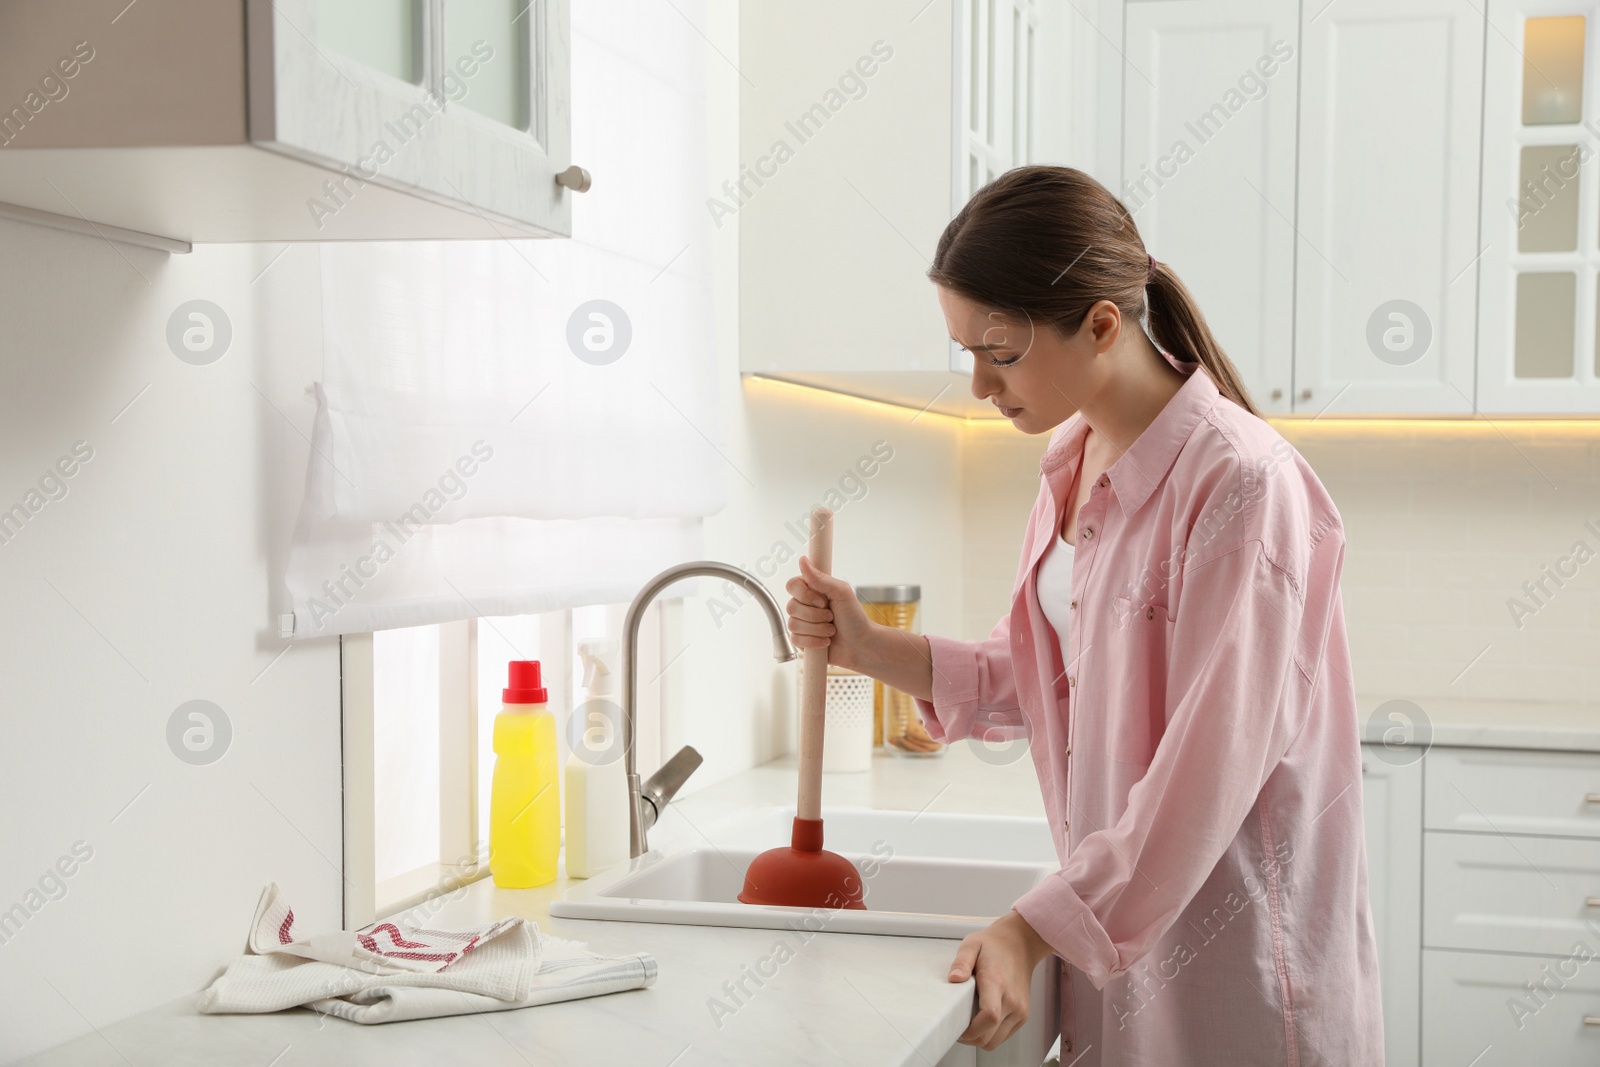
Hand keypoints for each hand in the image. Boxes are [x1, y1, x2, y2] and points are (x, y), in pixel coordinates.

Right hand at [784, 555, 877, 671]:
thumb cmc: (854, 617)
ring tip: (832, 630)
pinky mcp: (802, 641)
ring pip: (793, 624)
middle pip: (791, 606)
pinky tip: (825, 641)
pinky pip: (794, 640)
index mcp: (812, 590)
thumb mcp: (841, 592)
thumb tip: (802, 559)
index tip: (823, 601)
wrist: (861, 644)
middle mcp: (804, 605)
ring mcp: (801, 623)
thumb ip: (819, 577)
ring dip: (817, 629)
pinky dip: (813, 641)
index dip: (805, 595)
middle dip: (815, 615)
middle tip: (831, 617)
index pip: (792, 585)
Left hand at [948, 909, 1053, 1050]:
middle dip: (969, 1038)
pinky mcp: (1023, 1015)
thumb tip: (954, 978)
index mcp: (997, 983)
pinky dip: (990, 1036)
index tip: (955, 1026)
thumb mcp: (972, 944)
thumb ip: (961, 961)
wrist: (1020, 944)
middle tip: (955, 1027)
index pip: (988, 1017)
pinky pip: (1004, 1037)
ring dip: (979, 1039)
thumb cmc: (993, 946)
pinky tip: (980, 1022)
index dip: (970, 1030)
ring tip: (967, 1025)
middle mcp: (1012, 1000)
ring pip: (995, 1041)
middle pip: (989, 1036)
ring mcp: (1019, 1010)